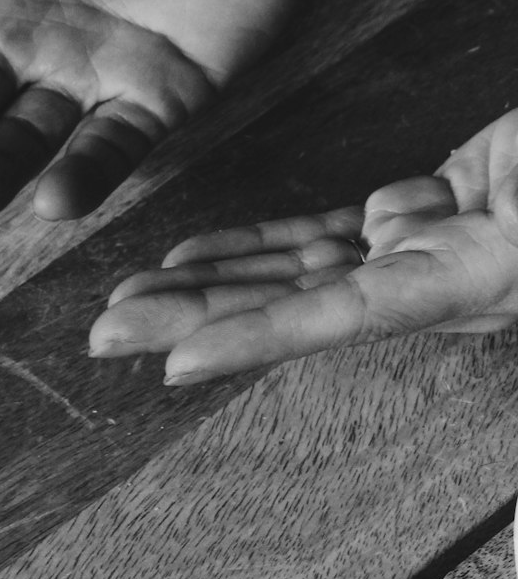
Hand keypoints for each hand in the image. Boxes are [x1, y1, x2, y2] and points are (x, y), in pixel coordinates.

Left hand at [89, 110, 517, 380]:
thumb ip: (493, 226)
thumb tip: (416, 225)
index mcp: (469, 284)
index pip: (343, 317)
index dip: (256, 338)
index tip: (173, 361)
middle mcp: (430, 282)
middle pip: (290, 302)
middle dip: (194, 315)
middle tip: (101, 332)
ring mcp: (419, 251)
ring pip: (293, 271)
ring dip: (205, 284)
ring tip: (123, 298)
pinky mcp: (419, 217)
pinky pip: (322, 238)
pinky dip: (257, 246)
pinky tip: (193, 255)